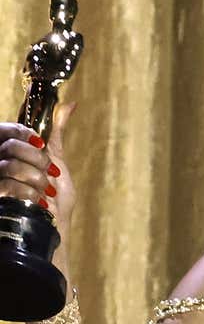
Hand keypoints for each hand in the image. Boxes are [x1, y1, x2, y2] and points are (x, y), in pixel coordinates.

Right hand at [0, 102, 76, 239]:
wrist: (52, 225)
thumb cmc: (53, 194)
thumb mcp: (56, 158)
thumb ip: (56, 130)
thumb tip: (71, 104)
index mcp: (8, 151)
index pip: (6, 130)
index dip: (25, 134)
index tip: (42, 145)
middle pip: (10, 146)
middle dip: (37, 159)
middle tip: (50, 173)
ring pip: (10, 166)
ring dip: (36, 178)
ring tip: (45, 190)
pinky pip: (8, 185)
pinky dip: (30, 192)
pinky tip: (39, 200)